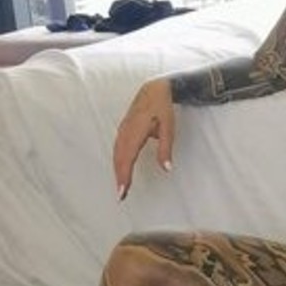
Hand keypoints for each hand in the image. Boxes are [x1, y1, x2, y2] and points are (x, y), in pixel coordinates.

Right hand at [113, 77, 174, 200]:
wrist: (153, 89)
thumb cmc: (162, 108)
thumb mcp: (169, 128)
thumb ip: (166, 149)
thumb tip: (166, 168)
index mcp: (135, 132)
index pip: (127, 159)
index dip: (124, 176)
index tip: (123, 191)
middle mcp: (125, 132)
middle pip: (119, 159)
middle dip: (119, 178)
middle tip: (121, 196)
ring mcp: (122, 130)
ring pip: (116, 155)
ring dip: (117, 171)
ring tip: (121, 187)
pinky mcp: (123, 130)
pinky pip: (117, 149)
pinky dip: (117, 162)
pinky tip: (120, 171)